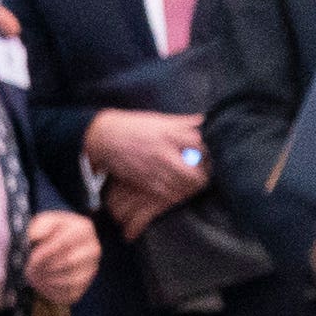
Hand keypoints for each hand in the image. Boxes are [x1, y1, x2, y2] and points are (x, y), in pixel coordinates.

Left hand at [18, 205, 101, 302]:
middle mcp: (92, 249)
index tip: (32, 257)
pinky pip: (67, 293)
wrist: (54, 248)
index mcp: (83, 229)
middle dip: (45, 267)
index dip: (46, 252)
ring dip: (47, 279)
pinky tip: (41, 282)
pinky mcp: (83, 286)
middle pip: (69, 262)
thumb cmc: (47, 233)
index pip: (66, 243)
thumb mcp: (42, 223)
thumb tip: (35, 235)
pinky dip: (51, 290)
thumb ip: (39, 225)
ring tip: (33, 274)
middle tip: (30, 268)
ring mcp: (90, 269)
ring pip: (69, 279)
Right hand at [82, 107, 206, 214]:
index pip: (201, 146)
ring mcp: (155, 169)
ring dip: (191, 188)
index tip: (211, 158)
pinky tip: (179, 192)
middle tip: (205, 177)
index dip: (210, 155)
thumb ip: (183, 123)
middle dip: (204, 177)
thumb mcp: (159, 120)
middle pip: (196, 173)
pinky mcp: (146, 182)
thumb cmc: (134, 126)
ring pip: (183, 187)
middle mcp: (166, 152)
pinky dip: (177, 195)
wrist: (104, 137)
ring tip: (193, 186)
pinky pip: (169, 195)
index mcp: (171, 134)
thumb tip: (204, 121)